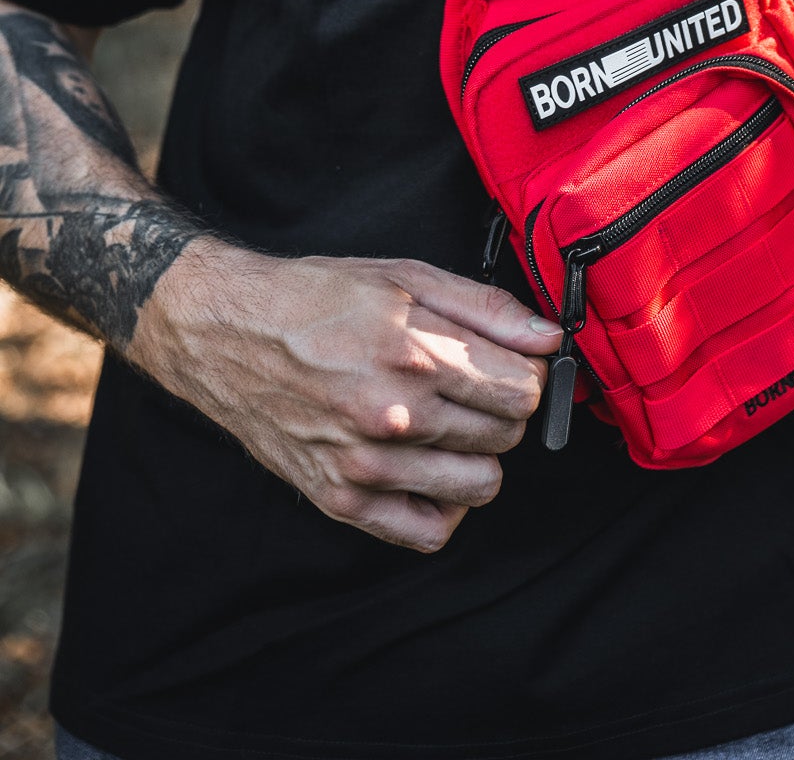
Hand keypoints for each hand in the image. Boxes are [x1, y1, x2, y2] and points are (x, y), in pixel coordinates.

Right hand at [130, 240, 561, 551]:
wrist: (227, 333)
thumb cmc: (316, 298)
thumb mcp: (404, 278)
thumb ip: (485, 307)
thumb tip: (549, 335)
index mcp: (413, 352)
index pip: (522, 389)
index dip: (529, 373)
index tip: (514, 363)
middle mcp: (392, 415)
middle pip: (506, 435)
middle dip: (504, 408)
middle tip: (474, 385)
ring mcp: (366, 465)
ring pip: (480, 484)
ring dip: (478, 454)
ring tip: (451, 423)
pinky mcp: (341, 500)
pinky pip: (429, 531)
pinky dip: (442, 504)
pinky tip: (428, 467)